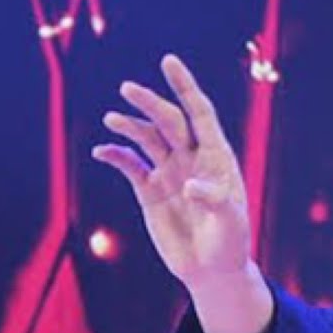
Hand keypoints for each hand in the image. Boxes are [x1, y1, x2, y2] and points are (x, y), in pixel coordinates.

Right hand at [93, 54, 271, 332]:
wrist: (212, 270)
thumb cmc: (230, 243)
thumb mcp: (230, 222)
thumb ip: (214, 200)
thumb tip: (191, 184)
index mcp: (217, 157)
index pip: (199, 112)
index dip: (185, 87)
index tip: (168, 61)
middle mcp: (191, 158)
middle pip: (169, 121)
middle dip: (150, 103)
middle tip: (128, 88)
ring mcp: (169, 173)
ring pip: (147, 139)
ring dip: (129, 126)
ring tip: (112, 119)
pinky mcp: (150, 192)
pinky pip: (130, 166)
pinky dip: (116, 156)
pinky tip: (102, 152)